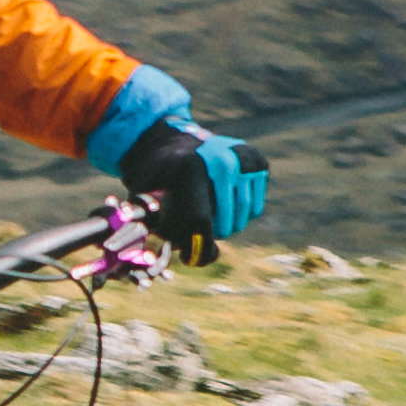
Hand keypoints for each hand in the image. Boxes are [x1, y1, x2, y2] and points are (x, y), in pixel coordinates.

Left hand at [116, 111, 269, 262]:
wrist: (172, 145)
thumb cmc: (158, 178)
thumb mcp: (146, 198)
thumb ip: (161, 227)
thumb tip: (189, 255)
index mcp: (192, 168)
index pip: (201, 221)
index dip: (197, 247)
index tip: (190, 259)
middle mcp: (222, 160)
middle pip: (227, 222)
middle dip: (212, 236)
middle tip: (199, 236)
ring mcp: (243, 159)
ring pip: (244, 216)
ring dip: (229, 225)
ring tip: (210, 220)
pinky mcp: (258, 162)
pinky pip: (255, 207)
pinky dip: (241, 213)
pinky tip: (224, 204)